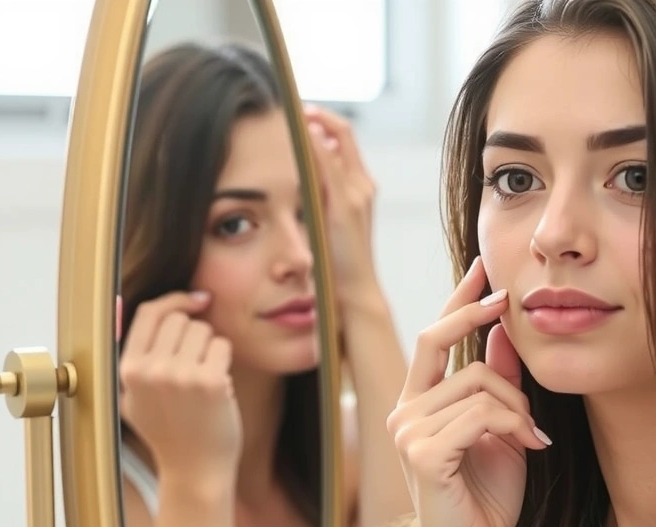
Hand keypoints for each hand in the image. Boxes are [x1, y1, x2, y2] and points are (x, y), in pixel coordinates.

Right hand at [118, 291, 241, 482]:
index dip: (176, 300)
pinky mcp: (211, 382)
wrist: (195, 470)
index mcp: (129, 370)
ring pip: (204, 331)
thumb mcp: (132, 398)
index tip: (196, 301)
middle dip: (195, 334)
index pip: (150, 312)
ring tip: (203, 381)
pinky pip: (223, 346)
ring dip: (210, 349)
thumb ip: (128, 357)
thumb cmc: (167, 433)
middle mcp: (151, 370)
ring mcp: (181, 375)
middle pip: (181, 319)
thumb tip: (118, 305)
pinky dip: (225, 362)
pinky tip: (218, 387)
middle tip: (196, 364)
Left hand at [303, 104, 378, 306]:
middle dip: (318, 114)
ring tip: (292, 109)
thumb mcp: (327, 228)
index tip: (301, 112)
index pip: (344, 141)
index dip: (324, 122)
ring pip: (339, 140)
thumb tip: (301, 184)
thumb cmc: (338, 268)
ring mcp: (357, 192)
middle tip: (293, 104)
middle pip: (344, 132)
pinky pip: (328, 161)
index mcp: (359, 190)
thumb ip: (319, 204)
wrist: (355, 293)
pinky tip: (299, 130)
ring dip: (314, 121)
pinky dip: (314, 141)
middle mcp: (362, 185)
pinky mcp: (345, 204)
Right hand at [386, 258, 551, 526]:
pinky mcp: (422, 453)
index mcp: (417, 404)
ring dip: (518, 404)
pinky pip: (481, 414)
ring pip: (477, 382)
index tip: (482, 269)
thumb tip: (506, 331)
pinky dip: (515, 425)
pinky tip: (531, 446)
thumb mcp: (500, 429)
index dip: (456, 300)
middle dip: (475, 314)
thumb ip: (497, 382)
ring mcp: (407, 431)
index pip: (431, 337)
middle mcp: (403, 412)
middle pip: (441, 340)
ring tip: (534, 435)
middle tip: (511, 301)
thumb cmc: (485, 498)